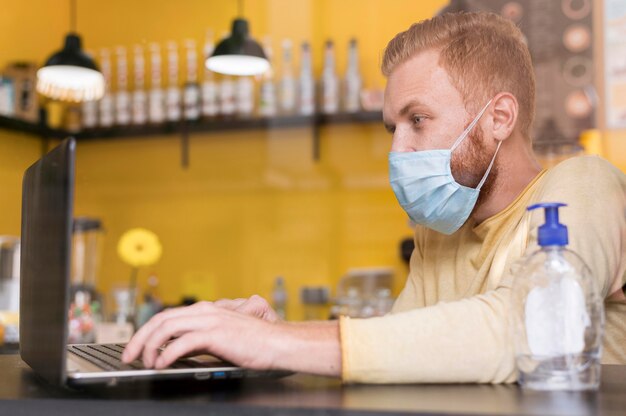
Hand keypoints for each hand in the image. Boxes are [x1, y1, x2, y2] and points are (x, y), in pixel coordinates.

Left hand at [121, 296, 341, 376]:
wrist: (279, 344)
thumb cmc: (255, 343)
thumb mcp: (222, 339)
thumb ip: (200, 340)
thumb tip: (176, 351)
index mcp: (206, 310)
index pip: (167, 316)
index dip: (147, 331)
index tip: (136, 347)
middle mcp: (205, 311)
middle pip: (161, 319)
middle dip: (140, 338)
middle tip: (128, 356)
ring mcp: (210, 320)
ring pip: (167, 327)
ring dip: (150, 346)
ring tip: (145, 362)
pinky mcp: (216, 333)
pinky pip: (182, 342)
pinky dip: (167, 354)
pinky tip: (162, 364)